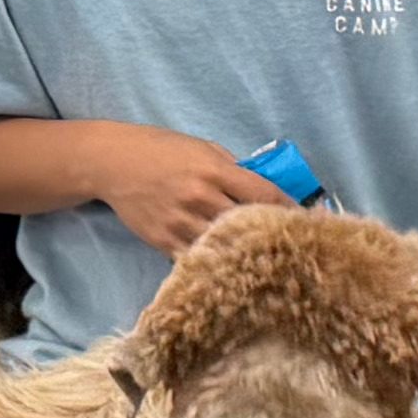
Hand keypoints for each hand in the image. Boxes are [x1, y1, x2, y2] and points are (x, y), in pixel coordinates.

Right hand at [89, 124, 290, 254]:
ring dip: (244, 255)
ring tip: (266, 264)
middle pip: (248, 225)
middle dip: (271, 235)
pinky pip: (197, 259)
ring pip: (224, 248)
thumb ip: (232, 168)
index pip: (263, 194)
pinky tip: (229, 269)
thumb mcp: (201, 147)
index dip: (288, 209)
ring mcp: (181, 222)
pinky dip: (214, 263)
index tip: (306, 220)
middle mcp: (200, 197)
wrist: (112, 163)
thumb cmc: (161, 150)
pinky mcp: (164, 241)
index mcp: (214, 170)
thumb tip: (262, 190)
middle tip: (292, 248)